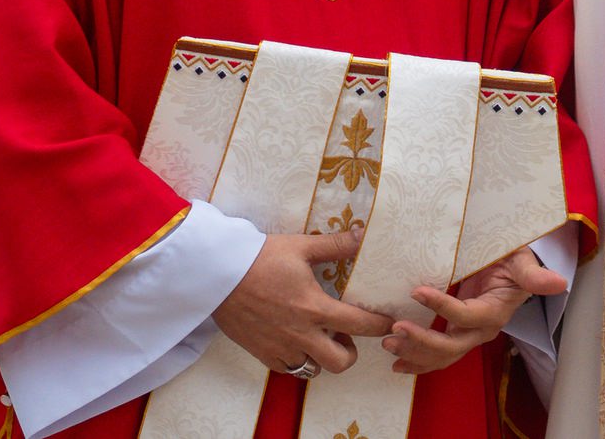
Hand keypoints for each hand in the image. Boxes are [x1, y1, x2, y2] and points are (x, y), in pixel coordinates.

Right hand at [212, 231, 393, 375]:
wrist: (217, 275)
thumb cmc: (260, 258)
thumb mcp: (300, 246)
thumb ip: (334, 245)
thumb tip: (361, 234)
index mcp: (314, 308)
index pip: (360, 324)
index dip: (379, 325)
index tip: (387, 322)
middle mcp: (301, 334)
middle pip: (341, 362)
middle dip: (351, 352)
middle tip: (346, 334)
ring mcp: (281, 348)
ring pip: (314, 370)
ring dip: (323, 357)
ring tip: (319, 336)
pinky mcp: (262, 353)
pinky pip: (289, 368)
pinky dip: (298, 359)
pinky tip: (295, 340)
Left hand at [380, 246, 568, 375]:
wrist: (511, 266)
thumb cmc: (513, 258)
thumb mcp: (522, 261)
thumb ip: (534, 275)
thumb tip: (559, 282)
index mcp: (495, 312)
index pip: (466, 315)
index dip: (442, 307)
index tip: (417, 291)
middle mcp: (481, 329)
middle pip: (450, 347)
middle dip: (420, 342)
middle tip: (394, 331)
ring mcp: (469, 335)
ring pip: (441, 356)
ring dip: (414, 354)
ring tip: (389, 345)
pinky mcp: (457, 333)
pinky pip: (438, 355)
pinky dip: (418, 361)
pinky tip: (398, 364)